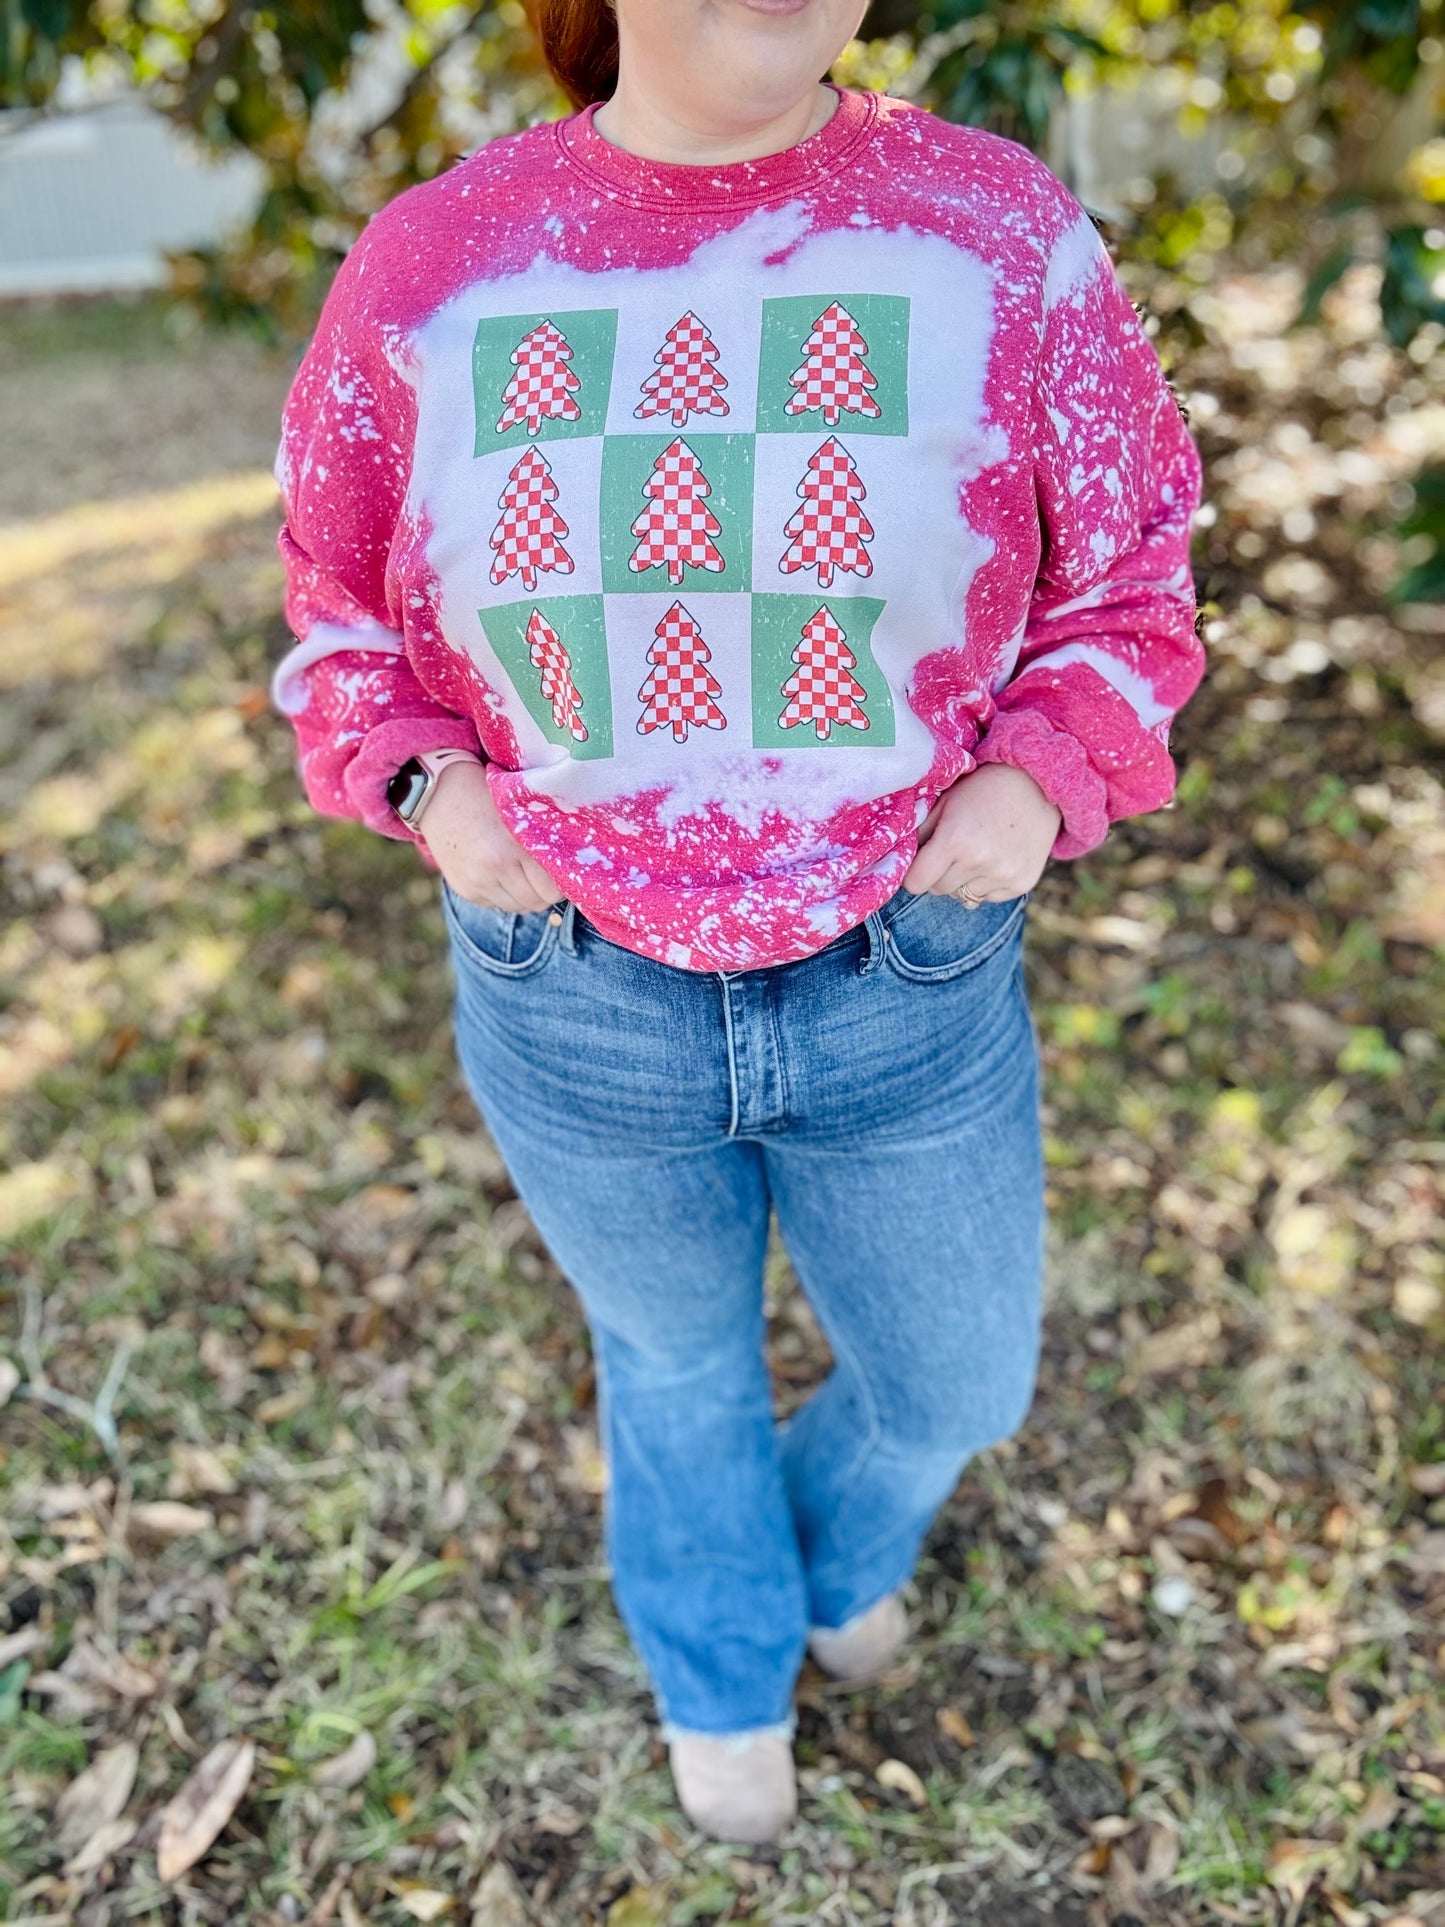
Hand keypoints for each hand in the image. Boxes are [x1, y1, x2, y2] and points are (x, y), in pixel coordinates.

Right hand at [418, 761, 563, 913]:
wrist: (441, 793)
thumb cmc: (489, 796)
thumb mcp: (519, 813)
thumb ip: (540, 842)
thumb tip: (565, 875)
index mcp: (516, 845)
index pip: (552, 889)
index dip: (560, 885)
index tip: (560, 873)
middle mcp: (496, 867)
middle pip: (536, 902)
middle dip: (544, 893)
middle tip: (545, 877)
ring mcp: (477, 881)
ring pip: (517, 908)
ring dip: (525, 896)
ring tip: (522, 874)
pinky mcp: (464, 889)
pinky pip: (496, 905)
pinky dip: (503, 894)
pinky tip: (499, 872)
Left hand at [901, 763, 1061, 903]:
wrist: (1037, 784)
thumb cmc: (983, 789)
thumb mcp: (944, 802)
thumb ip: (920, 833)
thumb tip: (900, 862)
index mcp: (954, 841)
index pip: (916, 883)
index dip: (913, 874)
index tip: (919, 865)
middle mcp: (979, 862)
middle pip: (938, 890)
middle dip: (938, 874)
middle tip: (952, 850)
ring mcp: (1003, 875)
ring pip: (963, 895)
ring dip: (963, 879)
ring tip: (978, 850)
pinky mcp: (1021, 884)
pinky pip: (987, 897)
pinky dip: (986, 883)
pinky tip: (996, 857)